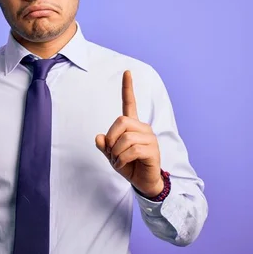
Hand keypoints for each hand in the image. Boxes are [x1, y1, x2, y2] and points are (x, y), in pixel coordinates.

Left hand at [95, 70, 162, 197]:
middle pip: (121, 121)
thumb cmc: (128, 165)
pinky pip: (132, 150)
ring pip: (125, 138)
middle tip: (112, 152)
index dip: (128, 88)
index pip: (130, 103)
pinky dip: (122, 159)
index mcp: (132, 126)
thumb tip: (99, 137)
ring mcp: (150, 138)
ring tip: (119, 160)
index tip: (127, 72)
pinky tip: (124, 165)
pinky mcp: (153, 150)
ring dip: (116, 152)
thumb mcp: (111, 155)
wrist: (142, 182)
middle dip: (111, 138)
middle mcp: (143, 128)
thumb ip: (104, 145)